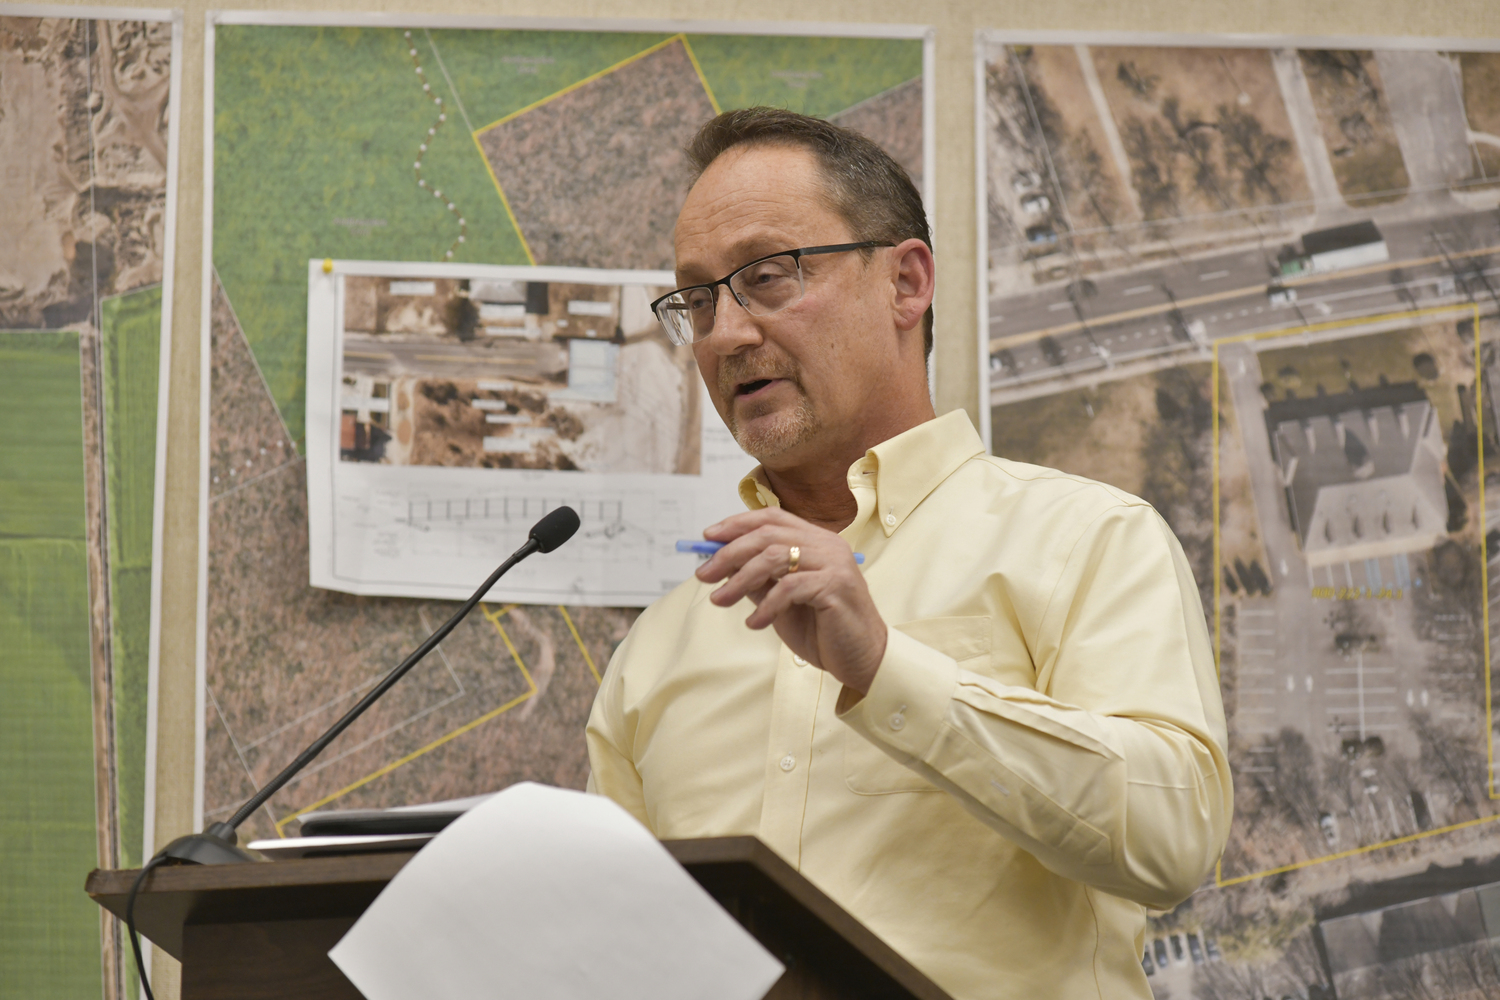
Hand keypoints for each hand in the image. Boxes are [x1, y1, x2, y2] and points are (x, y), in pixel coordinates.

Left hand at [695, 509, 885, 693]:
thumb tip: (722, 565)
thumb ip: (758, 580)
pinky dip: (765, 605)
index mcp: (816, 541)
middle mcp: (827, 545)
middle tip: (704, 575)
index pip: (772, 518)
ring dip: (740, 579)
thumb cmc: (824, 631)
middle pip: (767, 534)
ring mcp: (834, 563)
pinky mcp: (836, 586)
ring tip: (720, 601)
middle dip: (729, 553)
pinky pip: (789, 587)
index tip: (708, 538)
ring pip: (775, 557)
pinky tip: (755, 623)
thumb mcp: (780, 603)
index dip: (737, 524)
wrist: (863, 660)